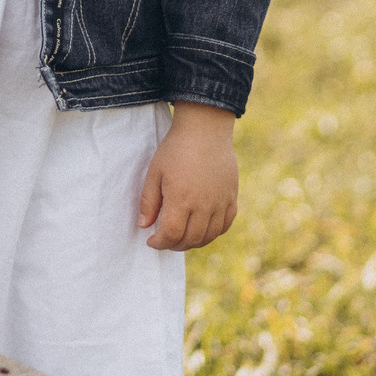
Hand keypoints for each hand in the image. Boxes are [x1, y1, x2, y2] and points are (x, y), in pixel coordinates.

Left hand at [138, 103, 238, 250]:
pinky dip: (213, 233)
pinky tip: (202, 229)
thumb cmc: (176, 149)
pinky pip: (225, 225)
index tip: (151, 241)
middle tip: (165, 240)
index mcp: (181, 199)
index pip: (171, 234)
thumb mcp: (155, 172)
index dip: (160, 243)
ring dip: (193, 242)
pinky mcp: (231, 197)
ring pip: (209, 236)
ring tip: (181, 237)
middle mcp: (203, 205)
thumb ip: (148, 202)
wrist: (205, 131)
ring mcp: (220, 202)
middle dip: (174, 245)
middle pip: (191, 239)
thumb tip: (144, 226)